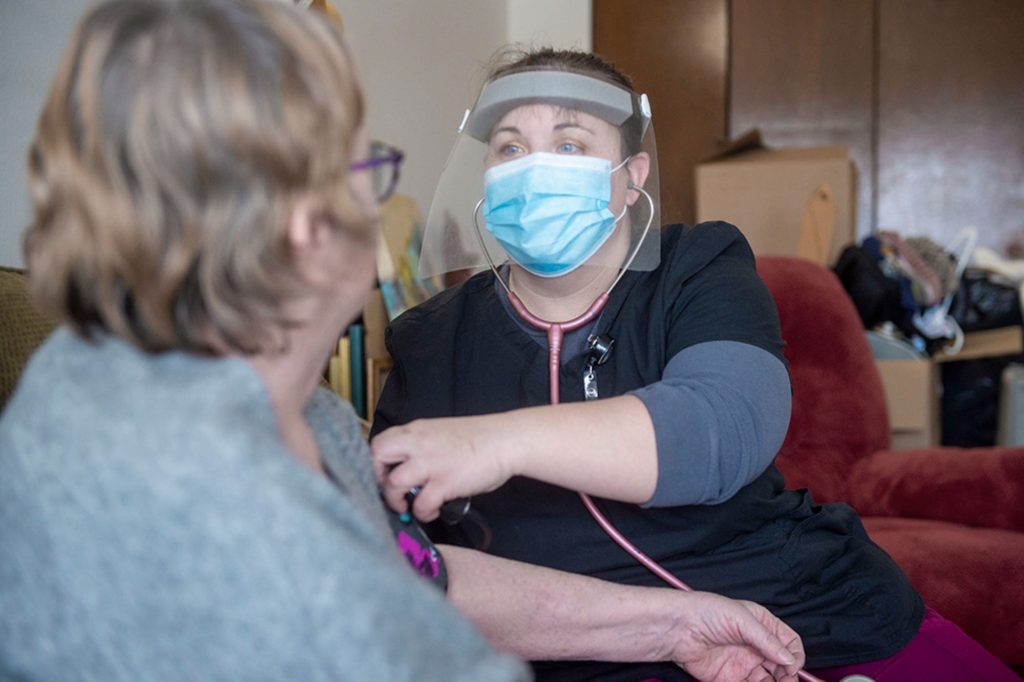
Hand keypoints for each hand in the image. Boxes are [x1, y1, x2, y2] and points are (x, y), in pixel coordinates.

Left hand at [371, 416, 517, 521]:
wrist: (506, 440)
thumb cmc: (479, 439)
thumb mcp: (441, 433)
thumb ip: (420, 445)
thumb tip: (406, 466)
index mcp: (417, 430)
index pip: (379, 441)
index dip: (375, 462)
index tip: (383, 475)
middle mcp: (419, 443)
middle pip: (377, 456)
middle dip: (377, 477)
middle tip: (389, 489)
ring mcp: (431, 463)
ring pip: (393, 484)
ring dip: (396, 500)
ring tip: (408, 506)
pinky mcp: (445, 482)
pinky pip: (421, 504)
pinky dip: (423, 513)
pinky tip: (432, 511)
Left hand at [671, 592, 804, 681]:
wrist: (677, 628)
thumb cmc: (706, 612)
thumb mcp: (741, 619)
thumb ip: (766, 640)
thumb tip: (789, 659)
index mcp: (763, 626)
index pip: (790, 643)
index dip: (795, 656)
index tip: (791, 667)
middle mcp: (756, 647)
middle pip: (783, 666)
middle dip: (787, 677)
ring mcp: (745, 664)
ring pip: (769, 681)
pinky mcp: (731, 679)